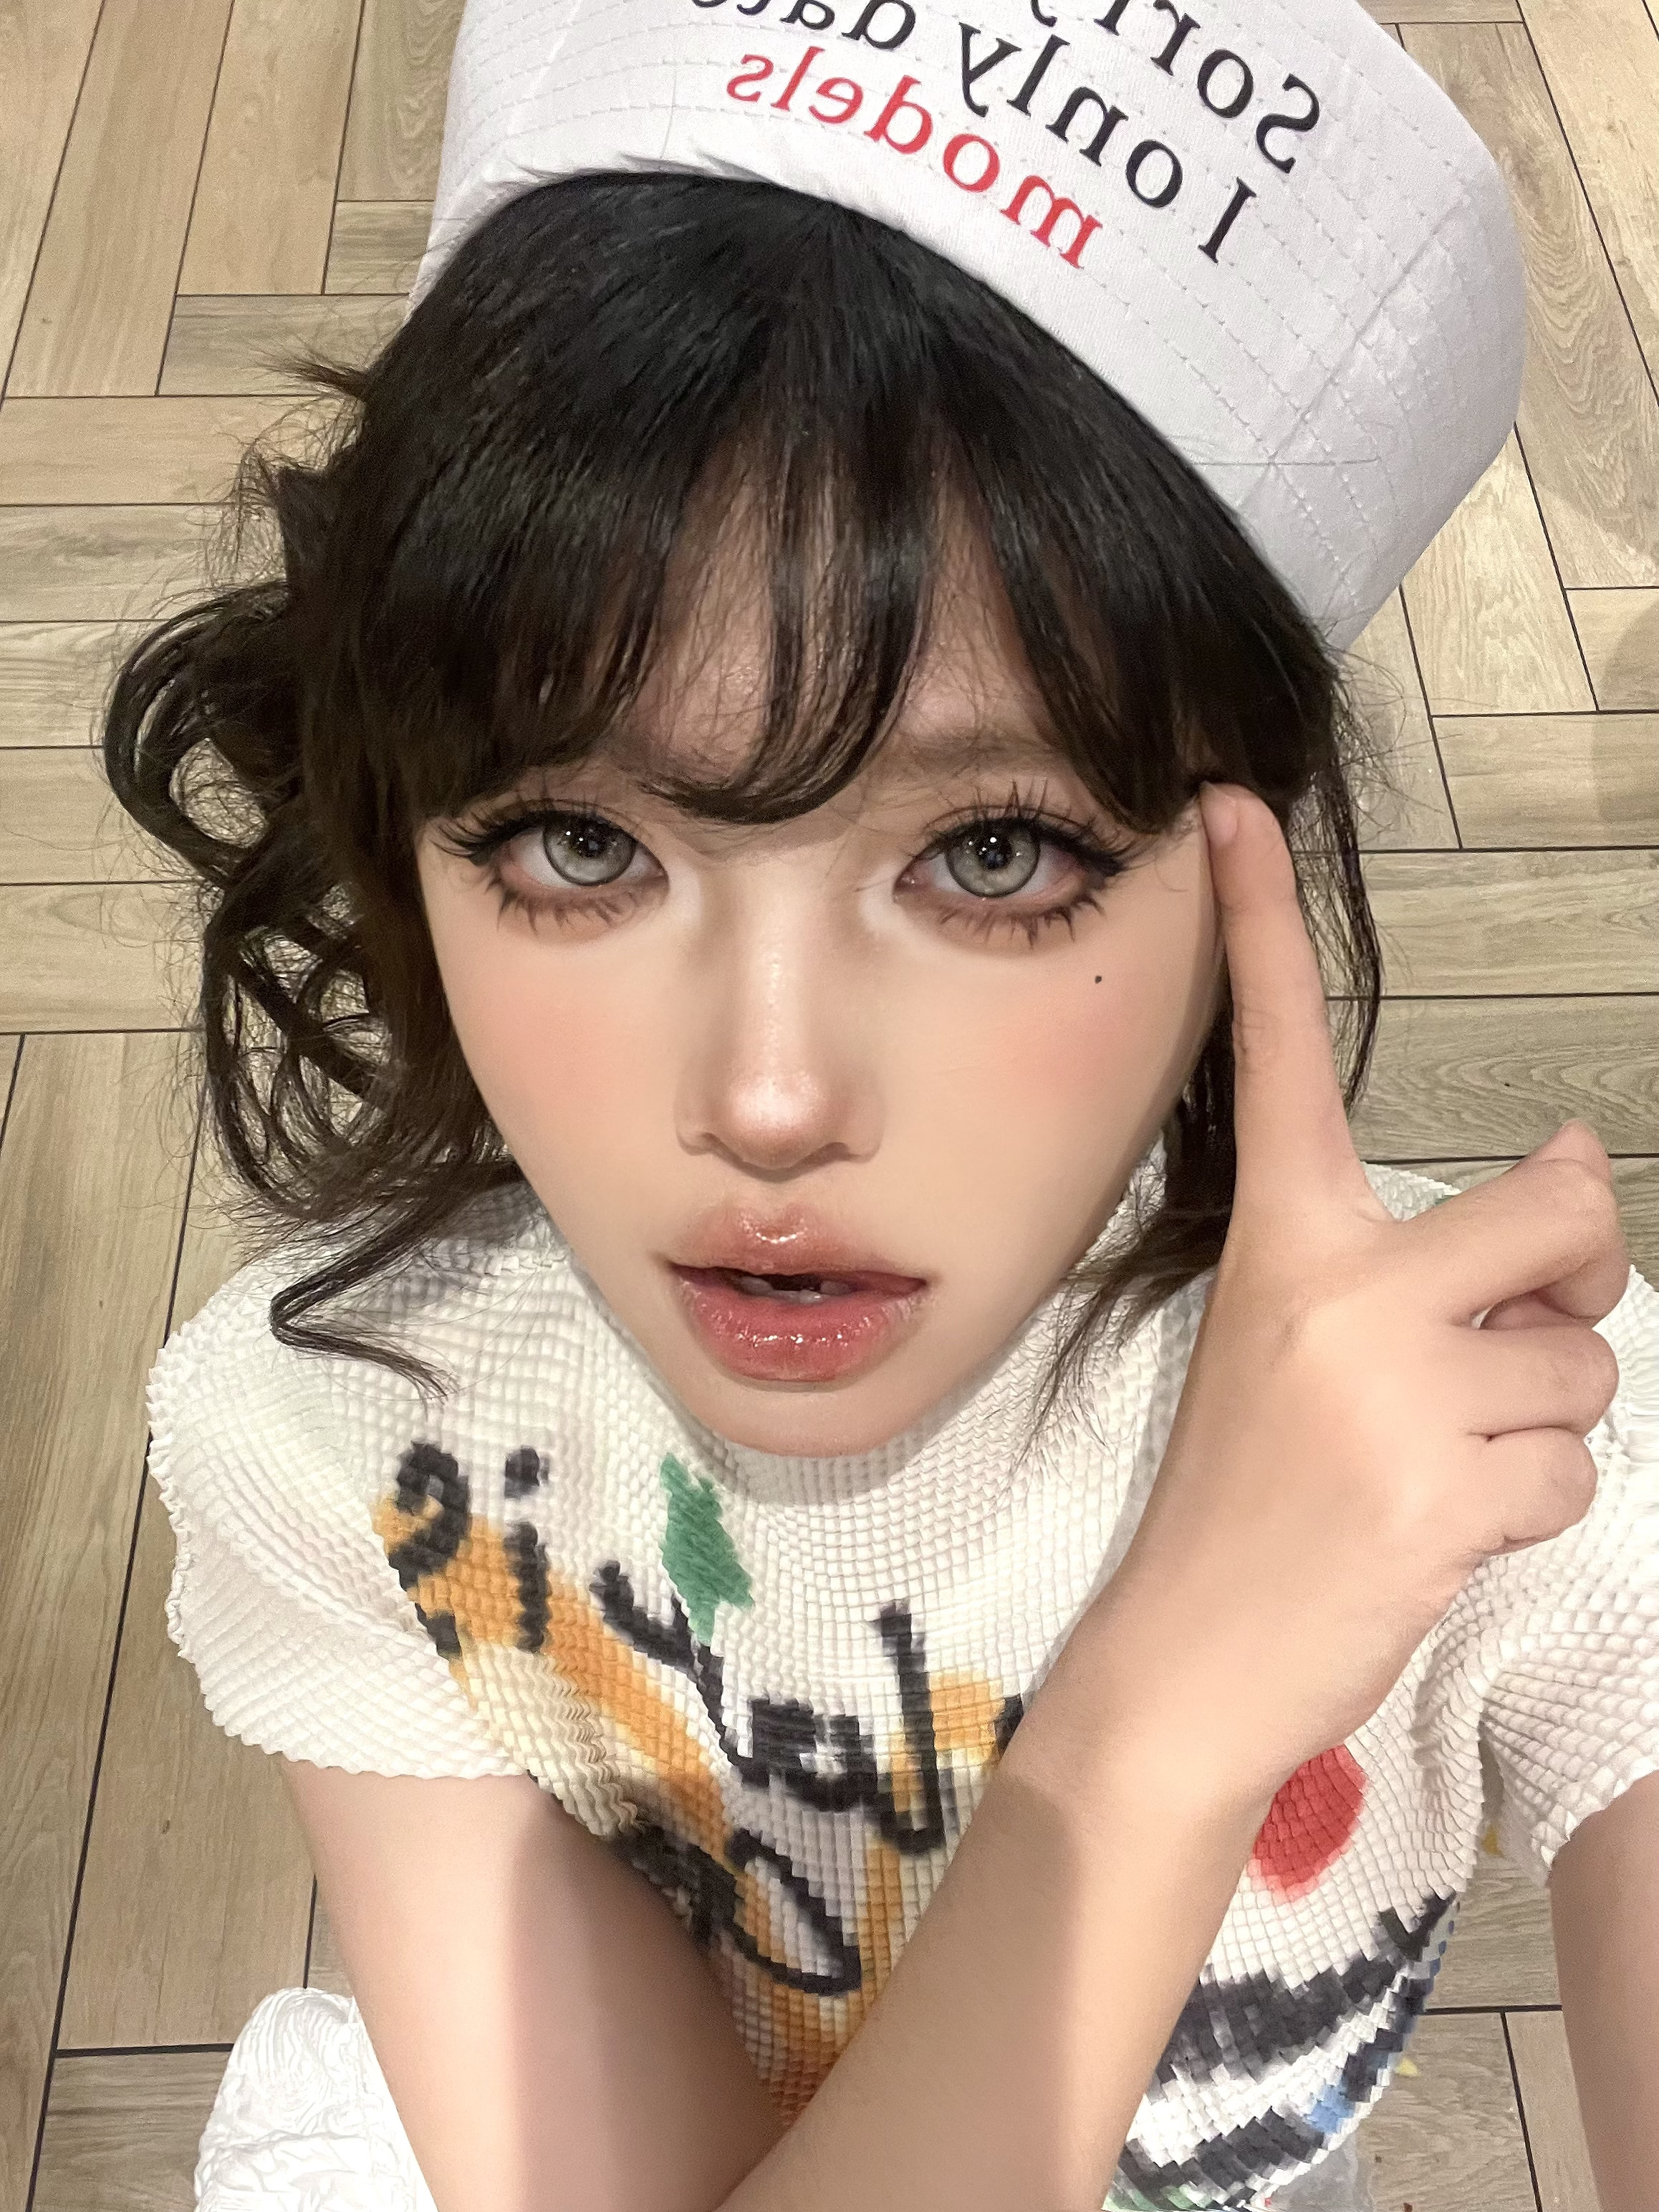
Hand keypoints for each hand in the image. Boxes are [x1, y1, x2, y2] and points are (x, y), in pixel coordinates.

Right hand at [1082, 781, 1630, 1805]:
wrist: (1190, 1654)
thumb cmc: (1250, 1492)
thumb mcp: (1305, 1347)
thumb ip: (1419, 1263)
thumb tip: (1587, 1176)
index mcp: (1283, 1239)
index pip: (1275, 1056)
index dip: (1261, 926)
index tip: (1235, 806)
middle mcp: (1337, 1288)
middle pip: (1566, 1201)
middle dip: (1586, 1266)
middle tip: (1533, 1314)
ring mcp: (1393, 1390)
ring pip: (1587, 1360)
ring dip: (1545, 1419)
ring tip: (1445, 1463)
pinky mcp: (1446, 1493)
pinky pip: (1574, 1471)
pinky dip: (1532, 1508)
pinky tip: (1443, 1531)